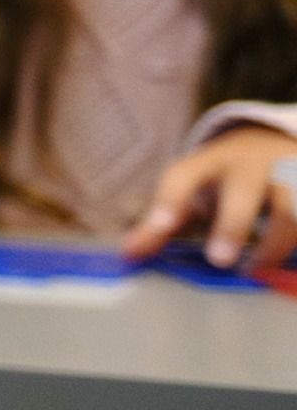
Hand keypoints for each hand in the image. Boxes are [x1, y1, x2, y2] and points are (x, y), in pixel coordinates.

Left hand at [125, 131, 296, 273]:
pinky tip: (285, 263)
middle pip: (242, 191)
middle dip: (232, 225)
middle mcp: (251, 164)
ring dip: (274, 244)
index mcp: (211, 162)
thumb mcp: (195, 186)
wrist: (278, 141)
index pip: (184, 175)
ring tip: (258, 268)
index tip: (160, 227)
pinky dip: (295, 242)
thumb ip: (163, 220)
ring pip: (290, 210)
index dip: (170, 200)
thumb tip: (129, 254)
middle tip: (219, 260)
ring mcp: (289, 173)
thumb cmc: (227, 175)